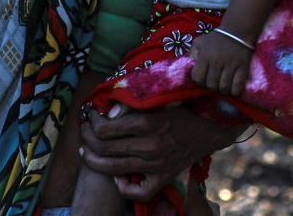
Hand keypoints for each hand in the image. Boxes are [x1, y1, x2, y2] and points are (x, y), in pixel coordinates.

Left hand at [79, 104, 239, 200]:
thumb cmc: (180, 110)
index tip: (90, 115)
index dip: (92, 122)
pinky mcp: (163, 178)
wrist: (208, 129)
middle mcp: (150, 146)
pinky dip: (123, 186)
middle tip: (84, 131)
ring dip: (93, 160)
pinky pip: (138, 190)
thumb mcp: (156, 101)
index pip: (106, 128)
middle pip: (104, 148)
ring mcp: (156, 165)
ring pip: (113, 169)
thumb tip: (107, 113)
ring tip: (85, 151)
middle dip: (87, 138)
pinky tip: (116, 176)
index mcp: (148, 123)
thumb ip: (131, 106)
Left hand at [189, 32, 251, 96]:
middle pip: (211, 85)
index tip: (202, 80)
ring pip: (224, 88)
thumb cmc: (216, 39)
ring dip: (222, 90)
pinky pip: (237, 87)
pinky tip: (232, 88)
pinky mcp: (243, 67)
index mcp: (205, 55)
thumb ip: (192, 54)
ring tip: (222, 86)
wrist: (237, 31)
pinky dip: (234, 91)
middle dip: (211, 87)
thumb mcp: (199, 42)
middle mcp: (217, 61)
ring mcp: (231, 65)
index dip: (198, 82)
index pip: (197, 78)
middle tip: (213, 84)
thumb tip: (189, 68)